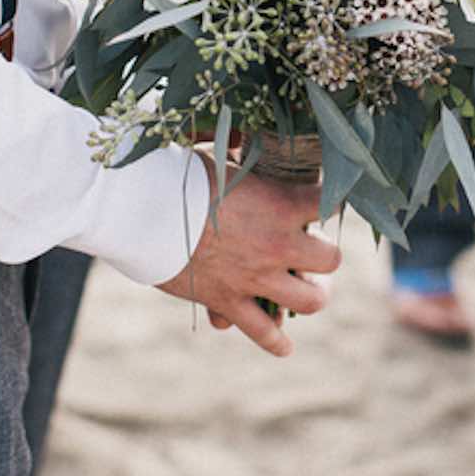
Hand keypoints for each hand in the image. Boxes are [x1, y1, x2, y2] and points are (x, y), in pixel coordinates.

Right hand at [157, 158, 340, 357]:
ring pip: (310, 302)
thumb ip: (243, 149)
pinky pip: (263, 332)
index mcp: (282, 205)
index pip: (330, 203)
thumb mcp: (221, 155)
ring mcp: (257, 278)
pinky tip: (284, 346)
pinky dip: (276, 342)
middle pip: (331, 260)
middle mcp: (278, 245)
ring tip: (304, 290)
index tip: (327, 199)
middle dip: (324, 255)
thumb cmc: (179, 176)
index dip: (332, 200)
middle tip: (310, 250)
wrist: (142, 212)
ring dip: (311, 296)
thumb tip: (248, 129)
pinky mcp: (230, 302)